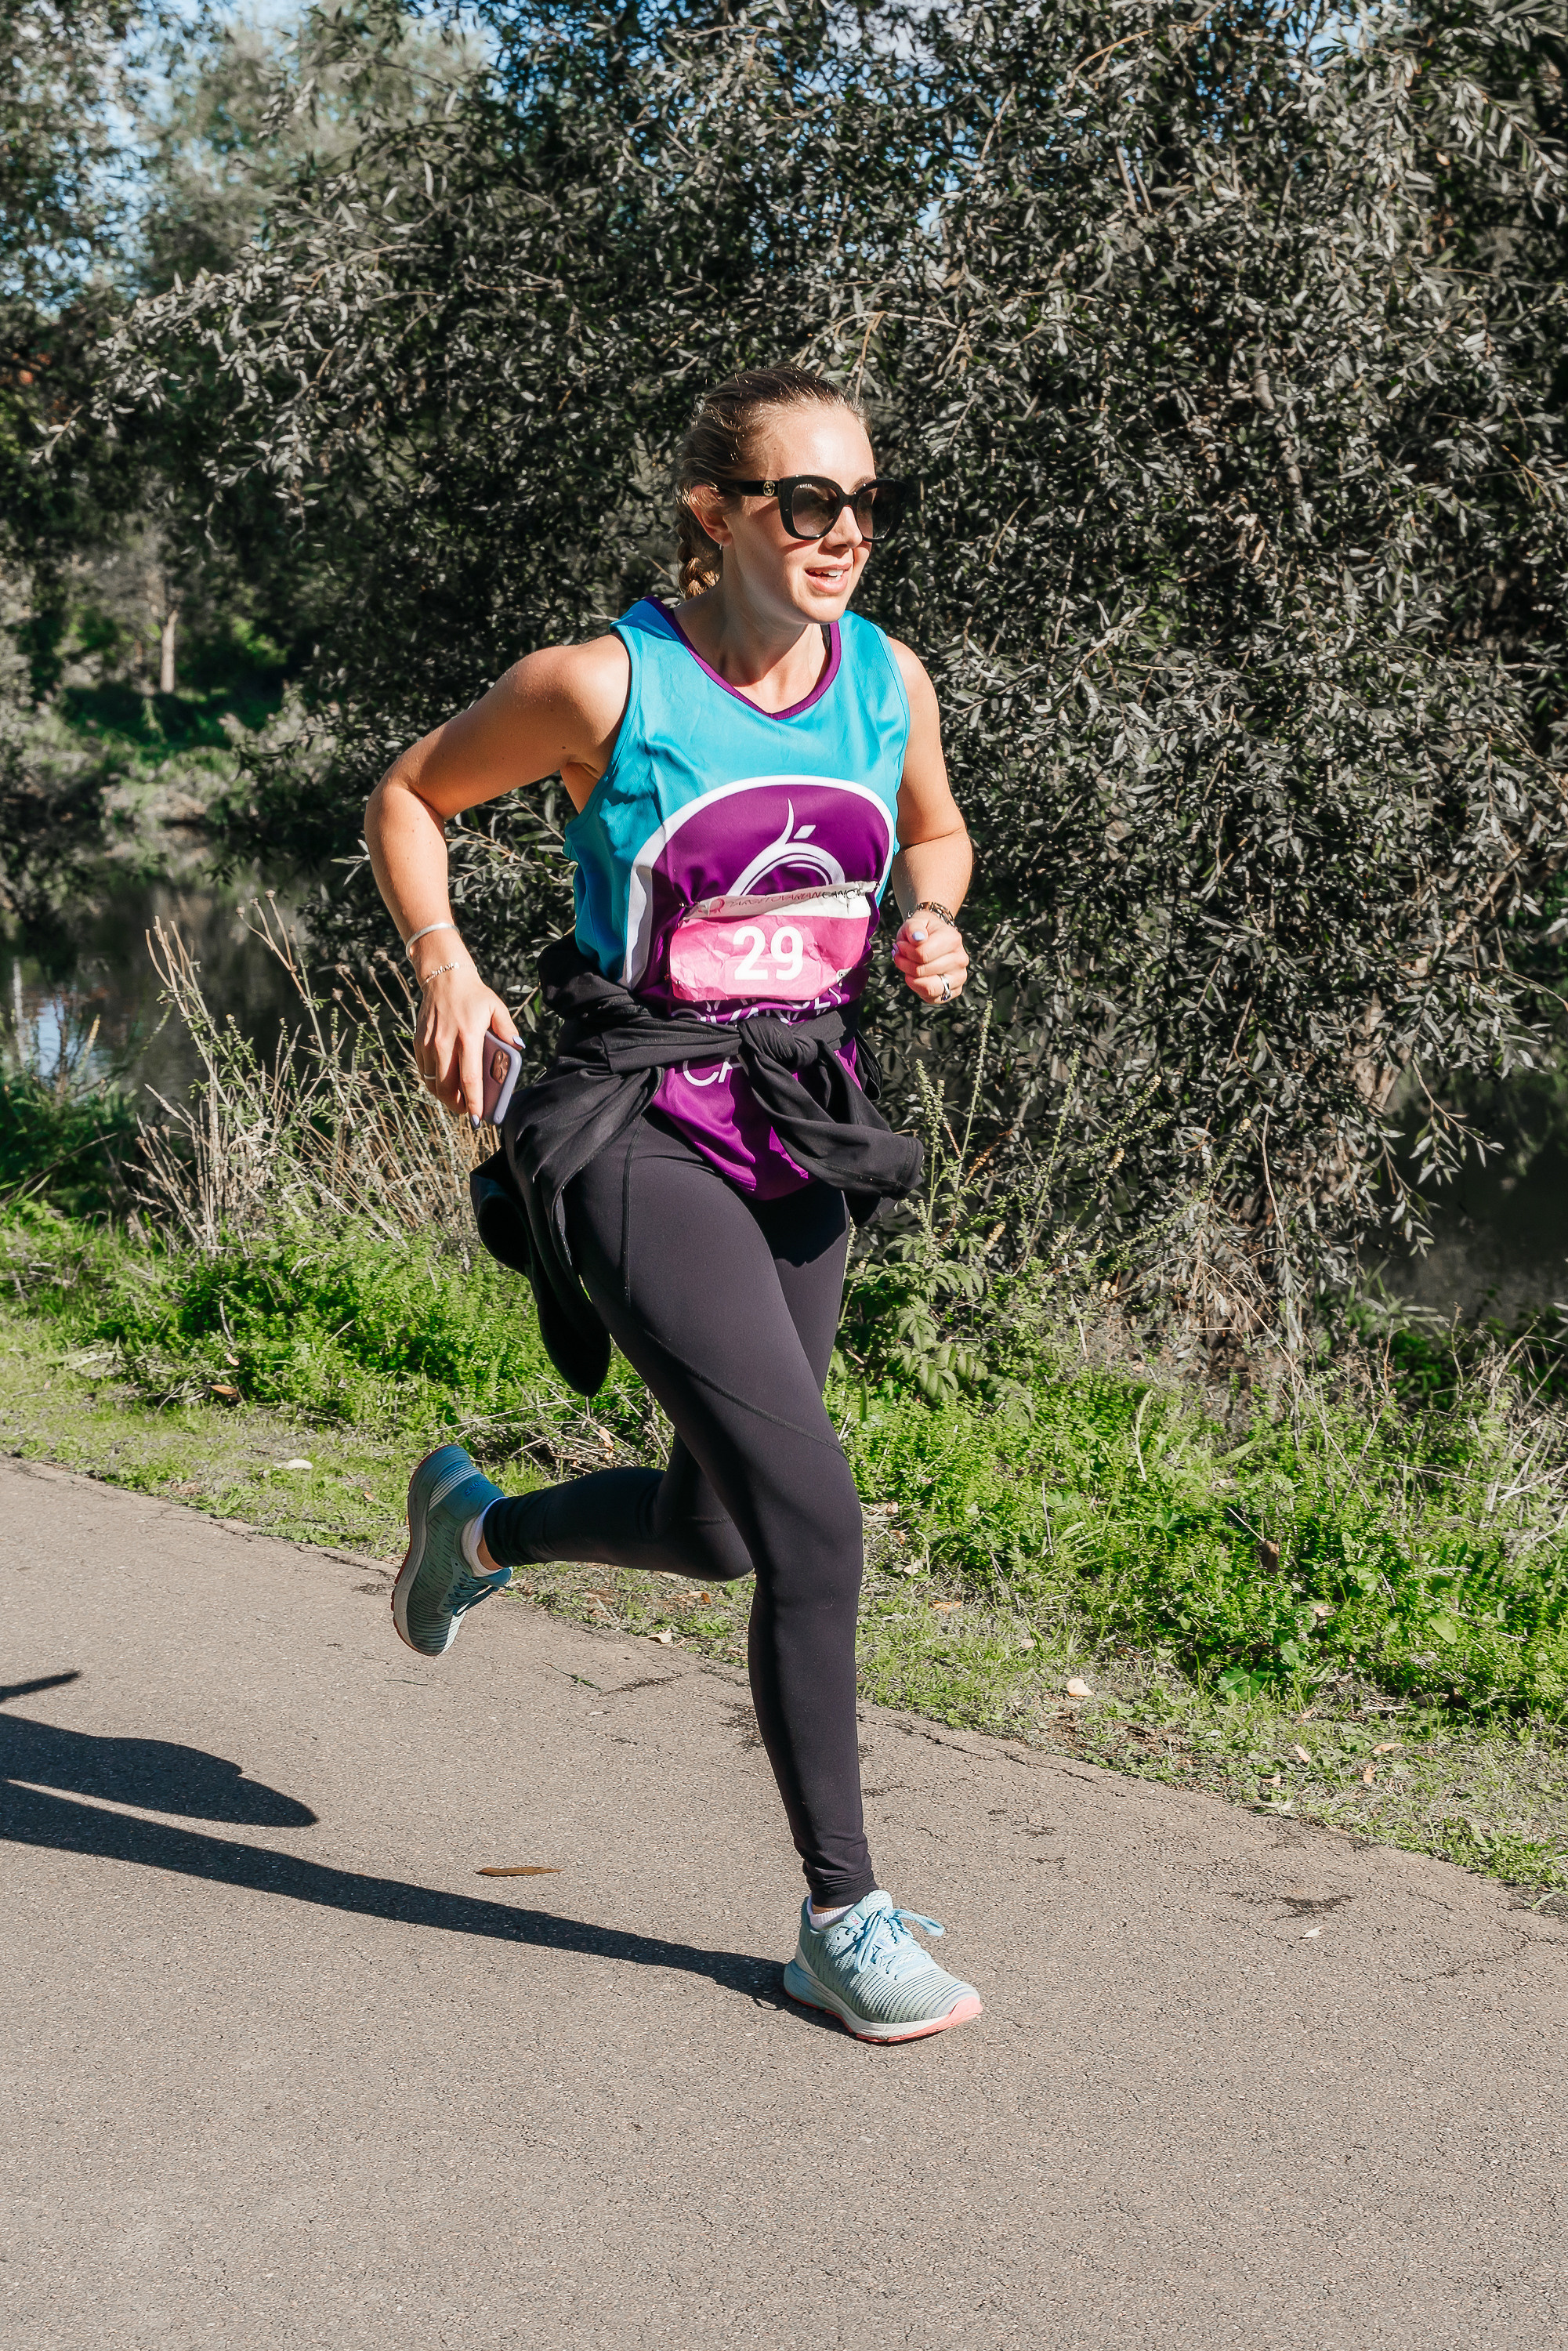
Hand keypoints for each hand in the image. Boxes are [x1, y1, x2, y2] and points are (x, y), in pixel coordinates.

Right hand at [413, 958, 519, 1119]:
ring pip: (433, 1083)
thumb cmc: (474, 996)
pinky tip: (445, 1085)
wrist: (443, 977)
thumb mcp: (496, 1007)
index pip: (469, 1079)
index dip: (474, 1102)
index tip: (478, 1118)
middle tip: (470, 1113)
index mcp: (467, 1037)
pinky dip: (434, 1084)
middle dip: (459, 1106)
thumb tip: (518, 1048)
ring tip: (458, 1101)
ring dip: (446, 1098)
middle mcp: (444, 1043)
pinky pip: (424, 1072)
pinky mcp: (419, 1042)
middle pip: (448, 1087)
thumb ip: (508, 1029)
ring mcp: (428, 1044)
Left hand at [893, 912, 967, 1006]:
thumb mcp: (915, 922)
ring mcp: (960, 977)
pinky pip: (933, 998)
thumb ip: (913, 927)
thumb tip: (917, 939)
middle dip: (905, 965)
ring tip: (907, 969)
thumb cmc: (923, 930)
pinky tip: (917, 978)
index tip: (901, 946)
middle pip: (922, 971)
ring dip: (911, 980)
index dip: (906, 952)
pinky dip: (919, 990)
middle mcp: (960, 959)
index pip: (922, 954)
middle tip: (900, 956)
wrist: (935, 937)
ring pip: (929, 989)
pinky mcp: (955, 990)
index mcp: (953, 939)